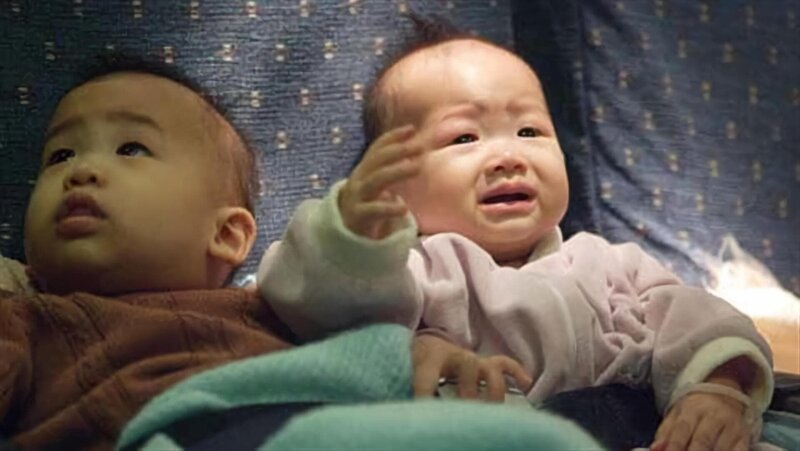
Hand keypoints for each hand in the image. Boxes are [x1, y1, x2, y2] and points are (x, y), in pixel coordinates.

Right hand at [339, 125, 421, 239]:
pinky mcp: (358, 216)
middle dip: (398, 150)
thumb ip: (392, 169)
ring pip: (376, 180)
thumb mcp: (377, 184)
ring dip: (397, 171)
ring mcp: (357, 197)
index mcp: (364, 170)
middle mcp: (359, 179)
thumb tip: (417, 152)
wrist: (343, 232)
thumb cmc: (367, 204)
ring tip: (417, 167)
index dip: (392, 137)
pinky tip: (404, 208)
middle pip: (377, 160)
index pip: (377, 149)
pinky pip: (373, 210)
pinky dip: (388, 208)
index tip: (411, 129)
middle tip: (420, 147)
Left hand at [412, 334, 533, 401]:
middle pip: (468, 364)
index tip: (424, 411)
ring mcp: (471, 358)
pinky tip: (526, 386)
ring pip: (490, 366)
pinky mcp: (483, 362)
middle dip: (470, 389)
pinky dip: (516, 372)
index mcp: (428, 357)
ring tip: (495, 409)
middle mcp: (454, 355)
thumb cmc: (412, 361)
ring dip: (494, 388)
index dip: (425, 394)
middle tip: (469, 410)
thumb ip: (407, 388)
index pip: (427, 376)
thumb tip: (407, 412)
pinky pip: (504, 363)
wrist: (421, 342)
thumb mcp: (404, 372)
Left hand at [651, 391, 748, 450]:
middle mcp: (713, 416)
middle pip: (702, 441)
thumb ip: (665, 433)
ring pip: (721, 449)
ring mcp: (732, 427)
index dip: (675, 446)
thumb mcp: (676, 415)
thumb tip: (655, 449)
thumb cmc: (694, 410)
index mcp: (692, 410)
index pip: (682, 429)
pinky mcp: (744, 438)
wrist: (723, 395)